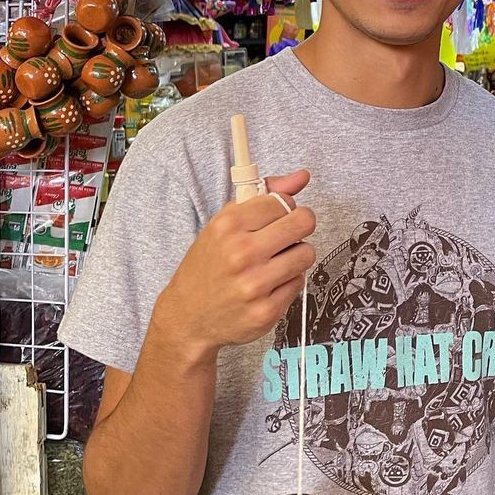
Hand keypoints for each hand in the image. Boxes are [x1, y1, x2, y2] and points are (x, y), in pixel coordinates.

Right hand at [156, 170, 314, 359]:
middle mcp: (242, 253)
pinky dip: (288, 281)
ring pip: (306, 253)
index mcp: (229, 226)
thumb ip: (264, 196)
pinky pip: (299, 282)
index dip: (284, 207)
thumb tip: (301, 177)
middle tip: (286, 235)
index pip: (284, 201)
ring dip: (295, 255)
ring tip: (275, 261)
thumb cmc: (206, 267)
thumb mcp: (224, 224)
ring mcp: (255, 284)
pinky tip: (269, 284)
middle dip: (298, 226)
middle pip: (303, 222)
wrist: (187, 317)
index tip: (276, 216)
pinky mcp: (266, 311)